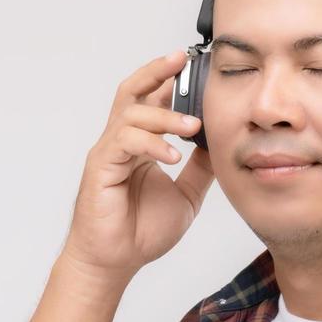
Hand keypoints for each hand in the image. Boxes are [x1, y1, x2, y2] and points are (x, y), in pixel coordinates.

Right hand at [59, 51, 216, 282]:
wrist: (116, 262)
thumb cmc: (141, 232)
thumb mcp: (186, 195)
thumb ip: (200, 169)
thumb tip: (220, 146)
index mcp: (140, 145)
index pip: (151, 100)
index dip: (169, 79)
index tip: (193, 63)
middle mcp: (121, 142)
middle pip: (132, 91)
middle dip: (156, 71)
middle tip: (182, 59)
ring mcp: (109, 152)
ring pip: (132, 113)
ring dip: (165, 116)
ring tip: (193, 127)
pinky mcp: (101, 167)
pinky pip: (125, 141)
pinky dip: (151, 143)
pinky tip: (172, 156)